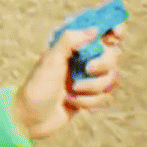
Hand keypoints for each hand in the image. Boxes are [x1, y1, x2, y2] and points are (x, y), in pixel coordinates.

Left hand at [13, 23, 125, 140]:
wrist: (30, 118)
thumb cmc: (37, 86)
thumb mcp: (50, 60)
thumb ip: (70, 41)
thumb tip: (94, 30)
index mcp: (75, 47)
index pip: (102, 31)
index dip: (114, 29)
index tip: (116, 35)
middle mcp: (85, 60)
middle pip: (113, 55)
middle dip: (103, 64)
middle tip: (87, 69)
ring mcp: (90, 78)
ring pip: (112, 77)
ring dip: (94, 86)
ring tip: (74, 91)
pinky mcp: (92, 95)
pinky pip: (106, 95)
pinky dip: (90, 100)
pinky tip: (72, 102)